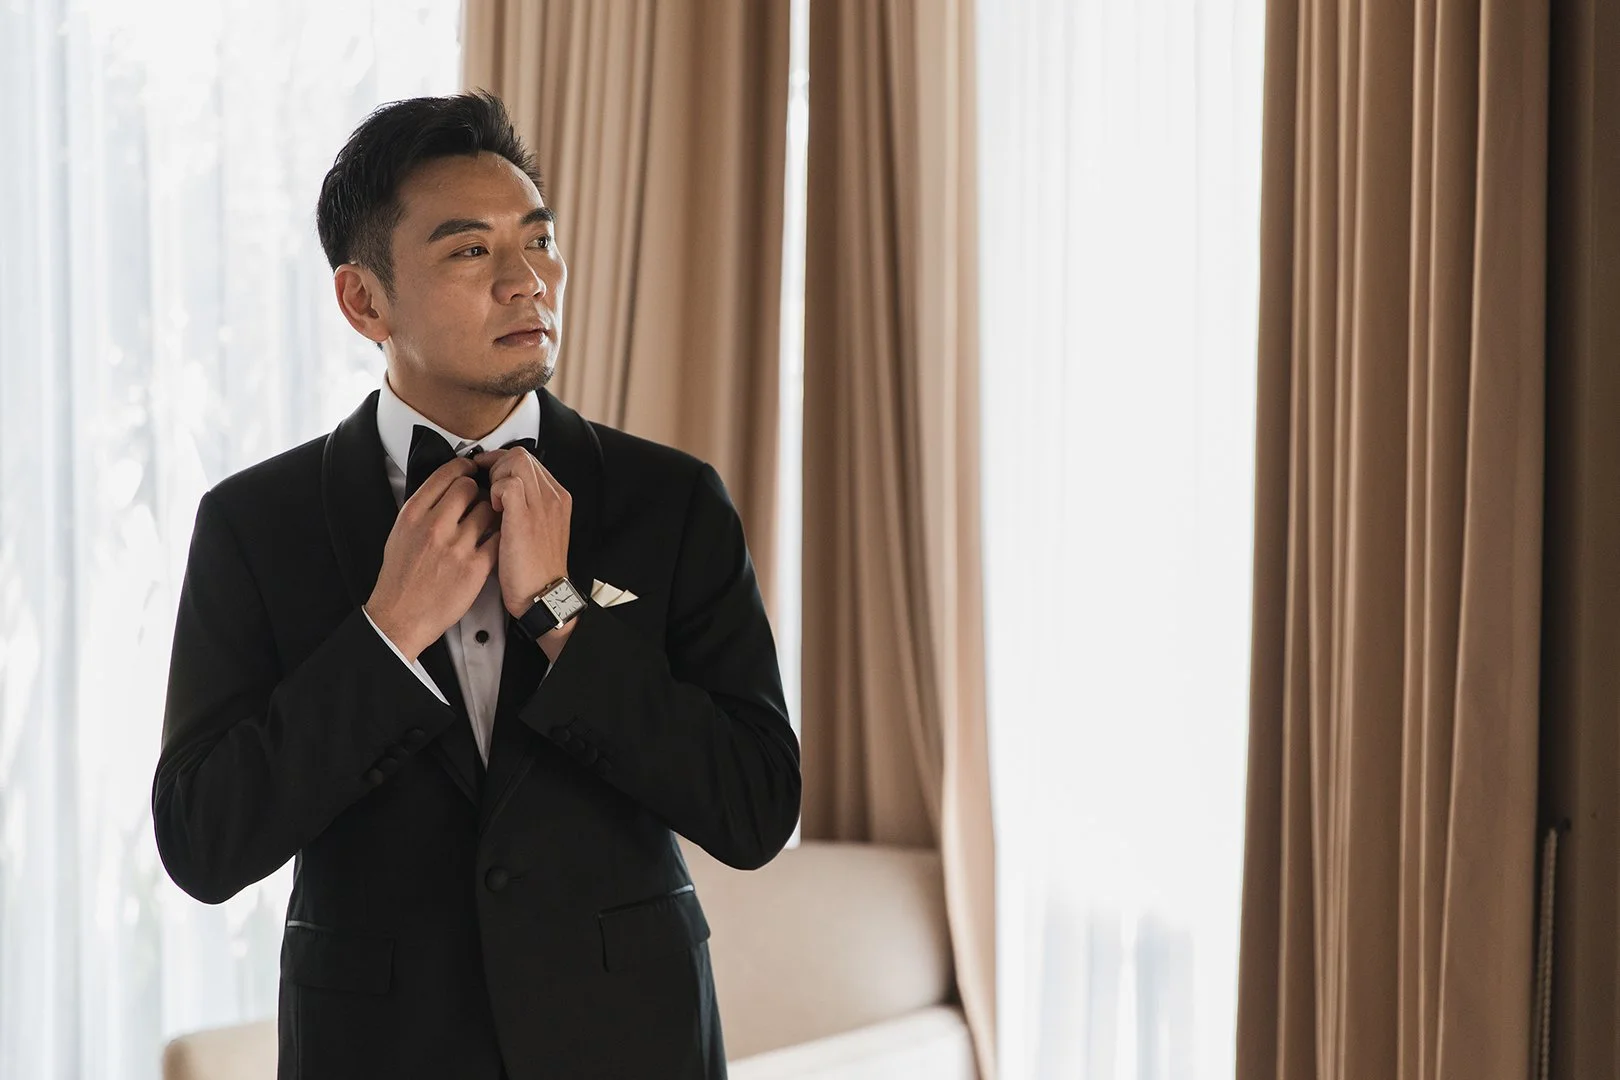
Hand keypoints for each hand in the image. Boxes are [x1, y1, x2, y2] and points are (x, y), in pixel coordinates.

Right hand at [365, 457, 499, 660]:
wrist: (401, 617)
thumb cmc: (400, 579)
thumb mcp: (399, 534)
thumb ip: (421, 509)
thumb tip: (443, 487)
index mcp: (413, 515)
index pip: (445, 475)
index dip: (463, 467)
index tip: (470, 468)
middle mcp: (434, 526)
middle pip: (469, 487)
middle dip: (478, 489)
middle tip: (480, 497)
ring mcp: (456, 546)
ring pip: (487, 510)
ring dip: (490, 513)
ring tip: (486, 522)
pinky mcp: (475, 567)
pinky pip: (497, 537)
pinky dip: (499, 535)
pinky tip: (495, 539)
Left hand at [471, 446, 572, 619]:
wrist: (543, 595)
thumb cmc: (534, 570)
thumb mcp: (537, 531)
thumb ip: (526, 507)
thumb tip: (502, 491)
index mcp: (557, 498)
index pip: (528, 460)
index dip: (503, 463)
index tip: (487, 473)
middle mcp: (553, 496)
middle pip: (521, 456)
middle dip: (496, 465)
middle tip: (485, 486)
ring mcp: (541, 505)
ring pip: (515, 463)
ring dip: (494, 476)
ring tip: (490, 499)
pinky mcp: (526, 517)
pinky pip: (507, 483)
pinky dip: (494, 490)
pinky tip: (491, 509)